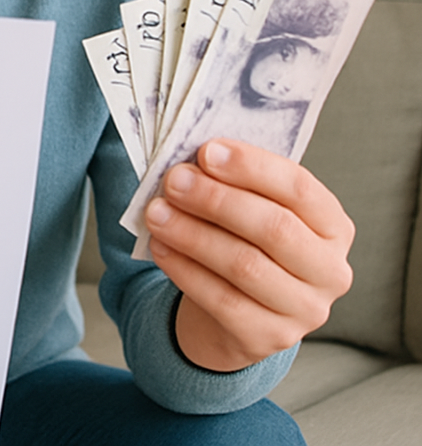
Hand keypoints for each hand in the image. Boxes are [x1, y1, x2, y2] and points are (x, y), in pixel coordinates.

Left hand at [144, 139, 353, 372]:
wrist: (238, 309)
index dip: (251, 167)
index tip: (206, 151)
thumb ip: (233, 182)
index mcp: (332, 224)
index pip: (299, 188)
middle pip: (273, 228)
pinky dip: (185, 269)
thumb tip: (192, 162)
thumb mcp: (252, 206)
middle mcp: (330, 270)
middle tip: (173, 181)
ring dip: (192, 234)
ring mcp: (305, 309)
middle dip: (216, 199)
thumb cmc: (245, 240)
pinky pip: (222, 300)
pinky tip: (160, 247)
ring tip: (156, 212)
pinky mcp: (270, 337)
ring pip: (244, 265)